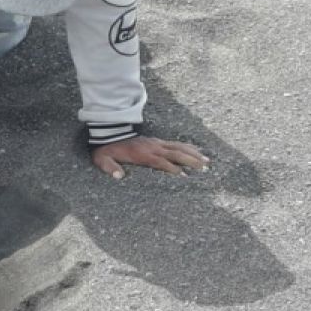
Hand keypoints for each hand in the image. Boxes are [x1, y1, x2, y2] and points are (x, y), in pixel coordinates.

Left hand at [91, 136, 208, 179]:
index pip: (161, 162)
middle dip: (190, 161)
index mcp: (142, 154)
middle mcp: (152, 147)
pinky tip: (197, 150)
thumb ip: (110, 168)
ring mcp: (156, 143)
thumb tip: (119, 176)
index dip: (172, 168)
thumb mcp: (103, 160)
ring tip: (207, 161)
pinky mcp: (157, 141)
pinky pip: (175, 143)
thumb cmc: (107, 150)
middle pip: (175, 153)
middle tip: (205, 168)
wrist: (108, 134)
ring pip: (178, 147)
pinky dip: (188, 146)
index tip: (184, 176)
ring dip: (193, 153)